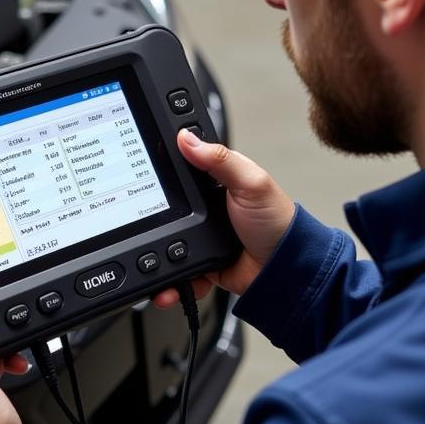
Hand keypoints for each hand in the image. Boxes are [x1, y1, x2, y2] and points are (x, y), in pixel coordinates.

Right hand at [154, 129, 294, 308]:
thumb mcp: (251, 183)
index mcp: (216, 183)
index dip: (159, 174)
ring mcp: (203, 237)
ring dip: (156, 260)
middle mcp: (206, 209)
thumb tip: (186, 138)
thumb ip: (220, 160)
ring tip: (148, 268)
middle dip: (149, 223)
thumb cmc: (278, 221)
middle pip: (167, 211)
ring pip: (167, 246)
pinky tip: (171, 286)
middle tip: (138, 228)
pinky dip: (174, 282)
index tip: (139, 179)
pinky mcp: (204, 264)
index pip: (180, 171)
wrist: (286, 268)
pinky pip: (181, 273)